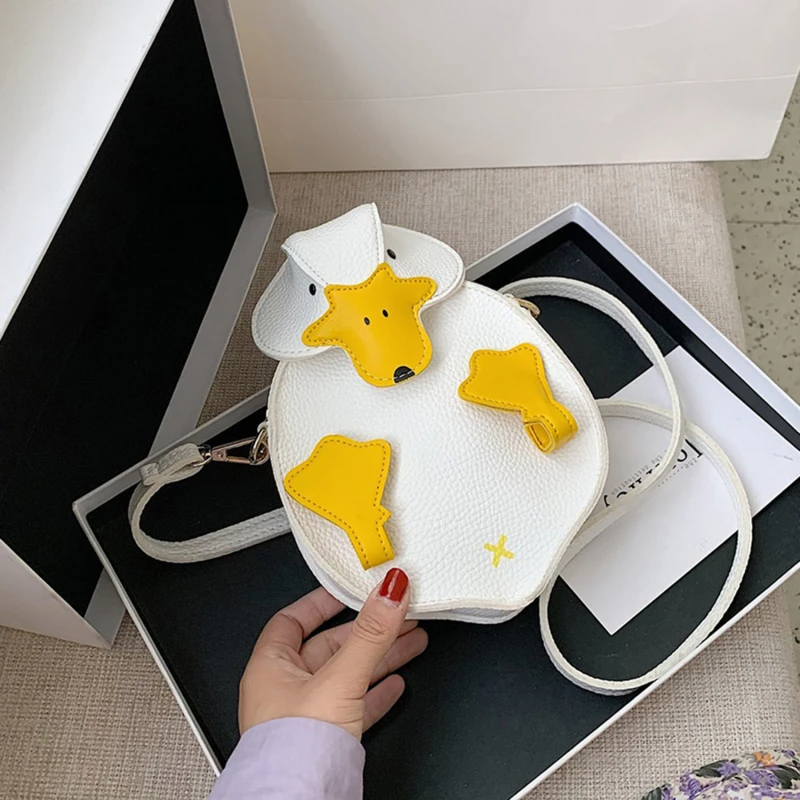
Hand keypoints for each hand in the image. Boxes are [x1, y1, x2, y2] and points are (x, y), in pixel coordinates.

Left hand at [239, 568, 425, 739]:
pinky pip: (354, 705)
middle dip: (367, 630)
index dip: (321, 602)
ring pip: (347, 674)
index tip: (347, 589)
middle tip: (395, 613)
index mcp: (270, 666)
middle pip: (330, 646)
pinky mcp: (325, 739)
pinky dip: (376, 691)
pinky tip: (394, 685)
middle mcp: (284, 689)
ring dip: (380, 656)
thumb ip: (369, 633)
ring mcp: (305, 715)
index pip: (294, 619)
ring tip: (410, 640)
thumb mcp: (339, 677)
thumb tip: (388, 591)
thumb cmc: (295, 749)